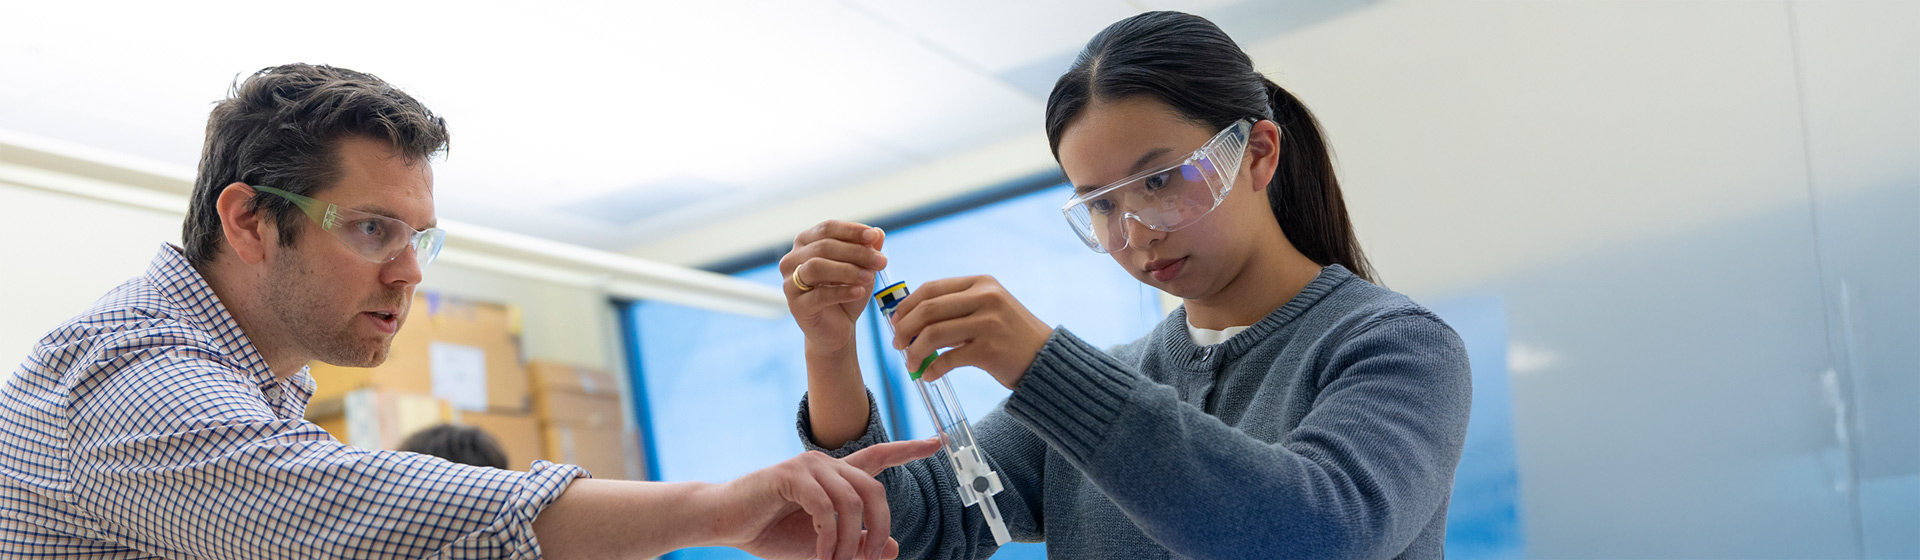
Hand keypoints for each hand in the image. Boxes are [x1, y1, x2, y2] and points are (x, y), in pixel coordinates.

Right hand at [710, 438, 940, 559]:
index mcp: (836, 476)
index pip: (880, 456)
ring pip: (853, 502)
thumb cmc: (771, 531)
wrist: (724, 523)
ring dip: (849, 542)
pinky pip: (826, 508)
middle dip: (879, 529)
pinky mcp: (789, 475)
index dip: (910, 449)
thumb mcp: (824, 545)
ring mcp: (808, 466)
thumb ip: (857, 544)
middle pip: (875, 490)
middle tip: (870, 559)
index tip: (939, 442)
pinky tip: (821, 556)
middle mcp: (827, 464)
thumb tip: (894, 545)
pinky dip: (828, 538)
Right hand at [781, 220, 886, 354]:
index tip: (874, 237)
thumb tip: (878, 232)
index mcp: (805, 243)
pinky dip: (842, 291)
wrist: (839, 327)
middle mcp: (792, 259)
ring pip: (816, 266)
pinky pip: (819, 295)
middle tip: (881, 261)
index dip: (852, 230)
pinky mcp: (796, 306)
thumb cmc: (847, 291)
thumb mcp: (862, 268)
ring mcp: (790, 282)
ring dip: (847, 270)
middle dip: (856, 252)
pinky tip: (859, 292)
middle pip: (824, 246)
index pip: (827, 228)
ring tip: (869, 277)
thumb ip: (868, 249)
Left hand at [888, 275, 1053, 388]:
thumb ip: (956, 307)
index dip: (907, 305)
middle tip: (897, 345)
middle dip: (905, 328)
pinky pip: (948, 359)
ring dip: (915, 352)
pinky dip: (932, 369)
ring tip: (911, 364)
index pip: (931, 288)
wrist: (1046, 359)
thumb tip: (910, 318)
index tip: (896, 322)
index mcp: (981, 283)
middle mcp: (985, 298)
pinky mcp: (989, 350)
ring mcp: (988, 323)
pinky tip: (928, 375)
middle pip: (928, 309)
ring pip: (933, 334)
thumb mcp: (989, 308)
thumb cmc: (1010, 336)